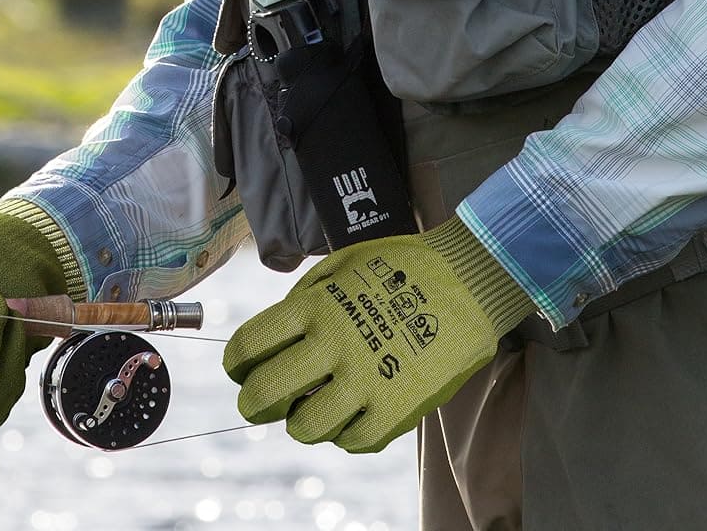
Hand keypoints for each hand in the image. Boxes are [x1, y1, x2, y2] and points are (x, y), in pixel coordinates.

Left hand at [223, 218, 534, 451]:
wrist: (470, 280)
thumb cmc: (403, 269)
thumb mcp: (342, 265)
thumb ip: (304, 298)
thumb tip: (274, 337)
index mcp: (315, 306)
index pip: (248, 346)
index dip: (237, 365)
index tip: (243, 370)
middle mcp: (334, 344)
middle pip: (265, 394)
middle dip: (255, 405)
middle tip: (263, 404)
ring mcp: (366, 379)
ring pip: (305, 427)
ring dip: (300, 423)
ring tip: (312, 410)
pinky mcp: (398, 406)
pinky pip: (354, 441)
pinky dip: (346, 435)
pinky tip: (352, 415)